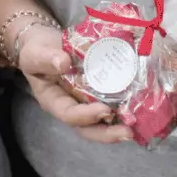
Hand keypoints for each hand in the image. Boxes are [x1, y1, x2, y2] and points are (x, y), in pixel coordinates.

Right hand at [19, 27, 131, 143]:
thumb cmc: (36, 50)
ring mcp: (85, 101)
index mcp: (53, 101)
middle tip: (128, 132)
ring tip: (138, 125)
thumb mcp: (35, 53)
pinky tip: (141, 106)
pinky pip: (111, 103)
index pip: (68, 114)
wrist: (44, 43)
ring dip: (119, 125)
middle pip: (88, 128)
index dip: (86, 116)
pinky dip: (125, 107)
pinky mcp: (98, 92)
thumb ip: (46, 58)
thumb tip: (64, 63)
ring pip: (102, 121)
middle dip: (108, 133)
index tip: (104, 110)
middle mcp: (71, 106)